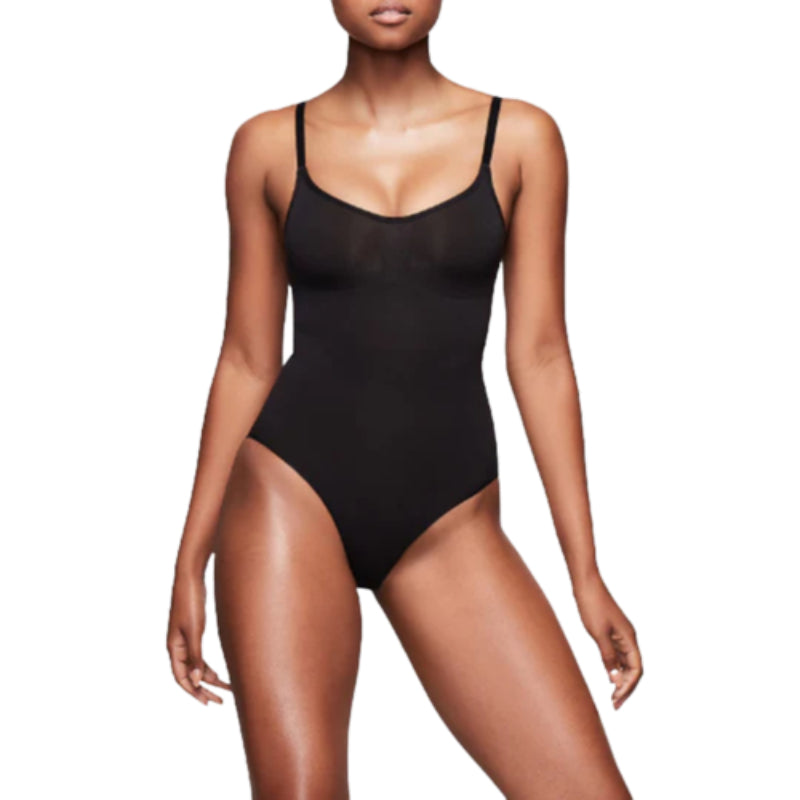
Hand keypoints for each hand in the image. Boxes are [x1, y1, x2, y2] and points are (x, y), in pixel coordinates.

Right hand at [166, 570, 231, 704]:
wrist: (191, 577)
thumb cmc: (191, 602)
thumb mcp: (194, 630)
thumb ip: (195, 655)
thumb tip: (197, 681)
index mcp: (173, 647)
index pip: (181, 678)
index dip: (193, 692)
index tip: (207, 702)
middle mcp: (177, 646)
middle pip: (189, 675)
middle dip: (204, 689)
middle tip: (220, 702)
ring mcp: (185, 639)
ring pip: (196, 666)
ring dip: (209, 678)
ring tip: (228, 689)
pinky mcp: (194, 632)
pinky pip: (199, 655)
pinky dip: (208, 666)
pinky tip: (220, 673)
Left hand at [574, 573, 641, 708]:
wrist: (585, 583)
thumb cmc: (591, 605)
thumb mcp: (598, 634)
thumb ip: (607, 657)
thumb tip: (615, 680)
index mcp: (629, 638)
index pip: (636, 669)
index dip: (629, 687)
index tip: (617, 700)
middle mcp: (628, 637)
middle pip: (633, 668)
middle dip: (626, 687)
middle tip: (614, 705)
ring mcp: (620, 634)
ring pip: (625, 662)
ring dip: (621, 679)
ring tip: (611, 696)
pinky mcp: (610, 631)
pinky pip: (617, 654)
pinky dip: (615, 667)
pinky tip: (608, 676)